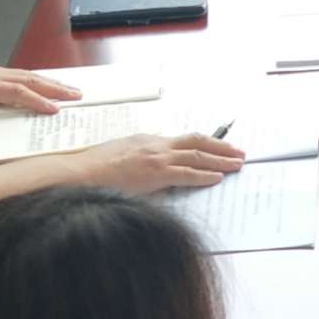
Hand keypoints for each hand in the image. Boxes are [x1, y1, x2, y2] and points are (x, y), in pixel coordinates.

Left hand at [0, 64, 81, 141]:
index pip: (14, 92)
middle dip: (55, 88)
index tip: (54, 109)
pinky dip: (41, 80)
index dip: (36, 101)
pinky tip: (52, 86)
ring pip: (29, 75)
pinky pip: (23, 75)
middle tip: (77, 96)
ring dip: (52, 82)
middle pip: (29, 79)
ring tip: (73, 91)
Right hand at [71, 132, 245, 194]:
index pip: (183, 141)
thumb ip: (141, 160)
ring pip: (197, 156)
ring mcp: (156, 158)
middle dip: (221, 147)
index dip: (204, 144)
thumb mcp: (121, 156)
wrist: (79, 173)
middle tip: (239, 152)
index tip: (219, 147)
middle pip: (196, 142)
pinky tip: (217, 178)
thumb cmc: (94, 170)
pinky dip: (204, 175)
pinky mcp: (154, 173)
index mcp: (148, 140)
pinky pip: (186, 173)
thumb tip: (156, 173)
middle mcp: (155, 145)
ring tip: (238, 164)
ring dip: (220, 161)